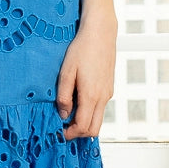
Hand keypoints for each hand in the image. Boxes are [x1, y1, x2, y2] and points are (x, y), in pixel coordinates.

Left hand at [55, 11, 115, 139]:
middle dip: (79, 133)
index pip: (83, 127)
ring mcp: (108, 93)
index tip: (59, 133)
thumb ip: (64, 96)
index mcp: (91, 96)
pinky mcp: (109, 87)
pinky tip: (78, 101)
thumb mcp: (66, 72)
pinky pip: (100, 108)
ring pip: (98, 119)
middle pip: (94, 129)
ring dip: (84, 122)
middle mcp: (103, 97)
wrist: (101, 33)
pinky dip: (90, 112)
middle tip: (64, 129)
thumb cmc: (82, 49)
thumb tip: (63, 115)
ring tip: (68, 115)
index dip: (70, 134)